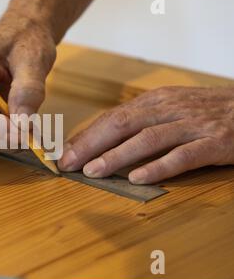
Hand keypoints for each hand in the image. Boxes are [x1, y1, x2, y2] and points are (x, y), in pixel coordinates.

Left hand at [58, 86, 233, 183]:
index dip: (86, 136)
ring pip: (147, 139)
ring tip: (93, 171)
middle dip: (91, 145)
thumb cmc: (206, 110)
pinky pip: (182, 156)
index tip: (65, 153)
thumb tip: (102, 139)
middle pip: (122, 124)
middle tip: (68, 163)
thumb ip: (140, 121)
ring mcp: (192, 125)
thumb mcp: (170, 107)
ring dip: (117, 156)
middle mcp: (169, 109)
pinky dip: (159, 167)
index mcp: (155, 101)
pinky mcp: (214, 142)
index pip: (112, 117)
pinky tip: (138, 178)